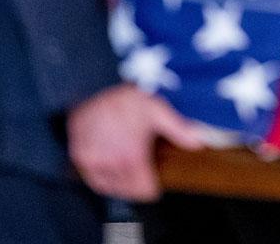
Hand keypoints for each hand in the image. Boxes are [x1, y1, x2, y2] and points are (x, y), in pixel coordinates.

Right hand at [67, 84, 203, 201]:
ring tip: (129, 180)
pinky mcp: (81, 157)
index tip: (155, 187)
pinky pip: (93, 179)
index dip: (151, 190)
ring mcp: (94, 162)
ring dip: (120, 187)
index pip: (143, 190)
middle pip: (127, 191)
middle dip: (137, 188)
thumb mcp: (157, 110)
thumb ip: (178, 129)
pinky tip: (111, 174)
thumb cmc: (126, 99)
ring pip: (110, 187)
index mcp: (132, 156)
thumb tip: (198, 143)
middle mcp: (112, 163)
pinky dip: (103, 180)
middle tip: (144, 182)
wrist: (94, 88)